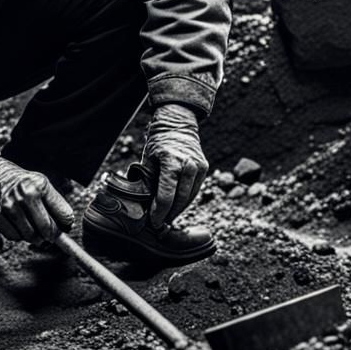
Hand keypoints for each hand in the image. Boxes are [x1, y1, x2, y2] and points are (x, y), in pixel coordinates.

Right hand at [0, 149, 73, 243]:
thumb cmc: (20, 182)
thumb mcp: (40, 184)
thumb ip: (54, 204)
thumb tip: (65, 230)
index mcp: (41, 185)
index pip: (64, 216)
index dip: (66, 225)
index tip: (63, 227)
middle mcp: (26, 195)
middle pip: (47, 229)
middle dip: (51, 236)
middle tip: (50, 235)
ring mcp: (10, 205)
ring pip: (31, 236)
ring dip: (35, 238)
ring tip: (34, 230)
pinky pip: (14, 237)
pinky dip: (19, 236)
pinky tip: (19, 226)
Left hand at [142, 103, 208, 227]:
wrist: (177, 125)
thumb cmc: (158, 144)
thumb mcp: (148, 160)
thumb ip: (148, 182)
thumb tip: (145, 205)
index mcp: (171, 161)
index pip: (166, 194)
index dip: (160, 212)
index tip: (154, 222)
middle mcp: (188, 164)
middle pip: (180, 199)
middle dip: (169, 214)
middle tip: (160, 224)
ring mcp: (199, 166)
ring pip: (189, 197)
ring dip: (178, 210)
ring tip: (167, 218)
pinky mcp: (204, 169)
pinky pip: (195, 190)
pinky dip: (186, 200)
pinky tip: (177, 206)